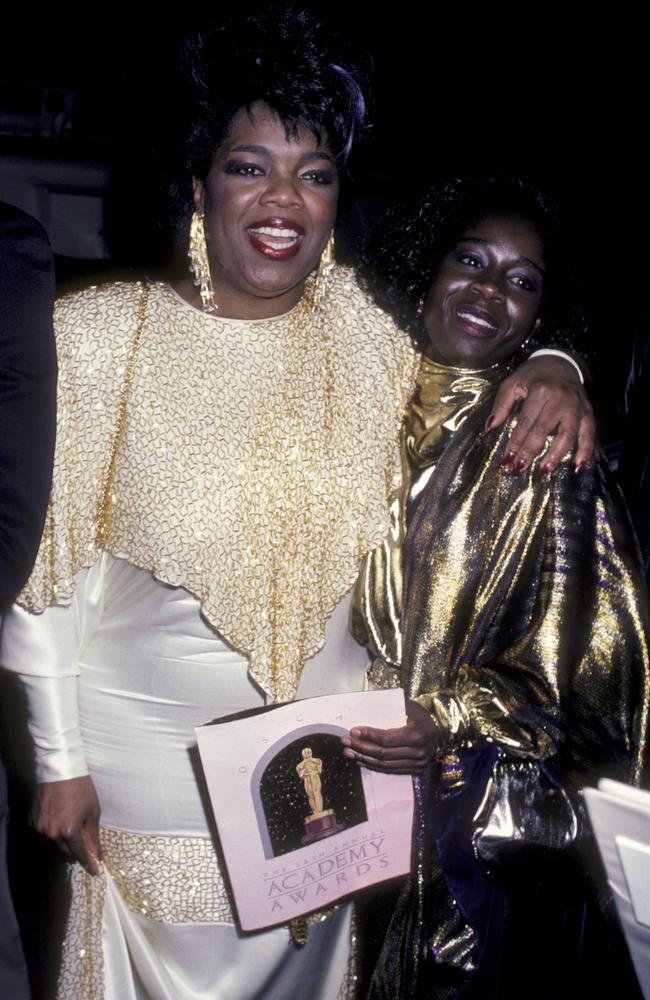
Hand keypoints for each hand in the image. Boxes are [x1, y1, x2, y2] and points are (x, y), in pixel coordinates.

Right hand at [31, 775, 101, 874]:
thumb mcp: (92, 811)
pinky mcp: (32, 820)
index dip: (88, 863)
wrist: (60, 769)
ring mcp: (40, 827)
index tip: (95, 871)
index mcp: (69, 831)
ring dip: (64, 838)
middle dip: (77, 848)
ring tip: (72, 825)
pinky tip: (60, 818)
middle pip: (67, 849)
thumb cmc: (81, 788)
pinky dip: (53, 829)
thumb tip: (97, 853)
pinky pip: (45, 831)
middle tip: (87, 845)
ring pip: (55, 841)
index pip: (80, 854)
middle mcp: (52, 833)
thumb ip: (93, 835)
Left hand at [340, 699, 435, 773]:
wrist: (443, 726)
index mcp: (418, 735)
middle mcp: (419, 752)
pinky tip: (361, 760)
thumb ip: (391, 712)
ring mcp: (418, 764)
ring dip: (364, 758)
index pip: (387, 739)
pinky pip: (391, 770)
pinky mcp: (416, 770)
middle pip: (383, 753)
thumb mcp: (410, 707)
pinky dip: (374, 766)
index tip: (353, 731)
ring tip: (348, 752)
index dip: (368, 736)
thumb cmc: (422, 713)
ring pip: (385, 764)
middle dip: (361, 747)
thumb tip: (364, 714)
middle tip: (344, 741)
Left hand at [485, 355, 594, 475]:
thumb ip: (501, 405)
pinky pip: (589, 434)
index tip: (506, 461)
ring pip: (568, 435)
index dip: (515, 444)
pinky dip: (586, 451)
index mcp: (540, 390)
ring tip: (543, 472)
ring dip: (555, 456)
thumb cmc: (533, 375)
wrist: (561, 361)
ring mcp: (576, 406)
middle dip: (530, 453)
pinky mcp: (588, 412)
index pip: (525, 423)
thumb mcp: (512, 383)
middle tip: (519, 470)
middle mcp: (560, 399)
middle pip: (543, 431)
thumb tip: (488, 429)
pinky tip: (577, 467)